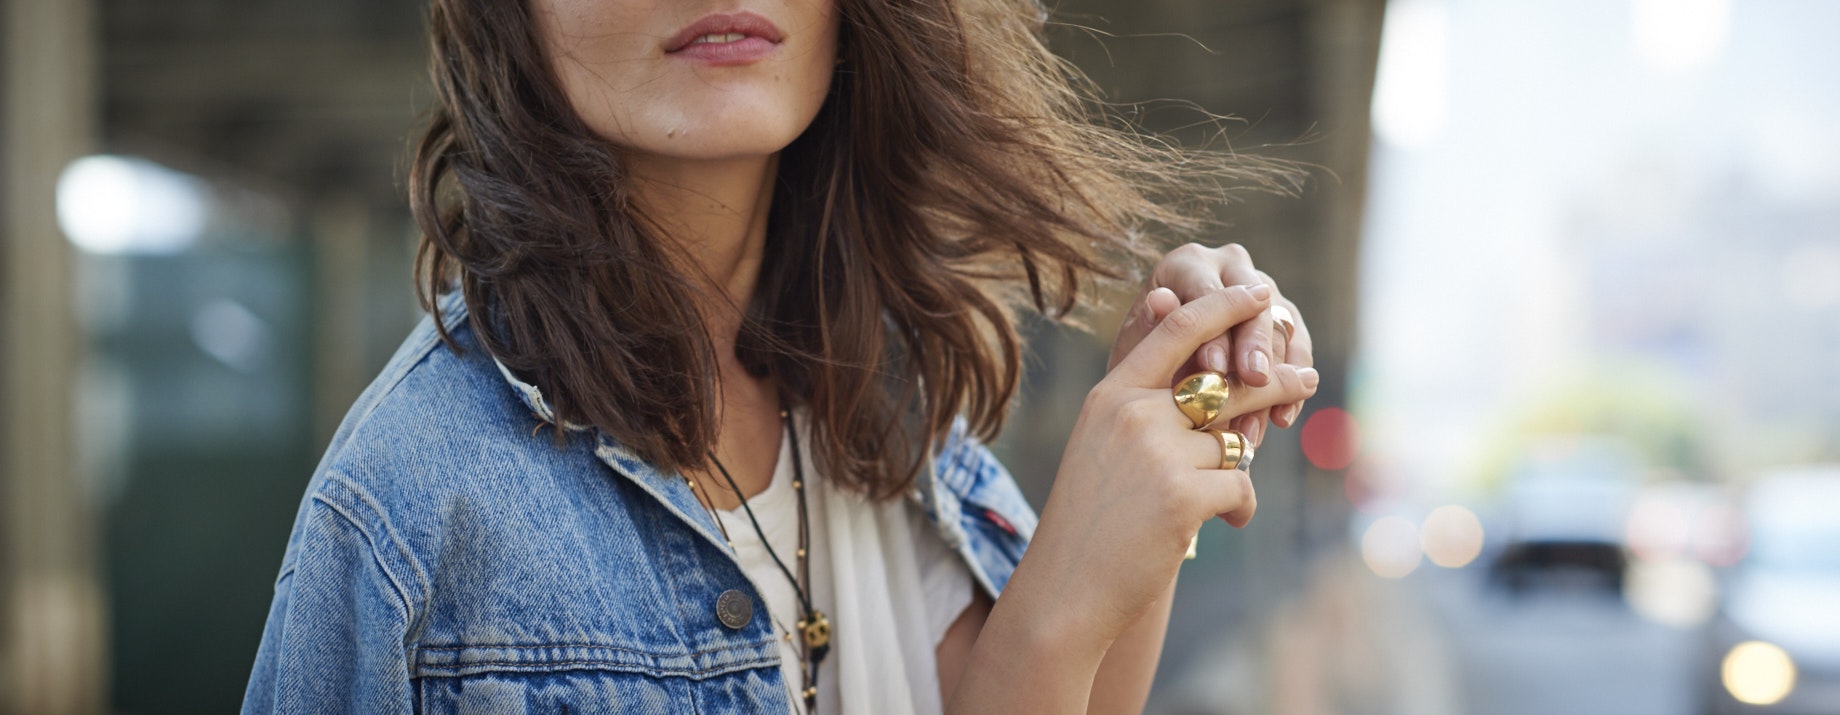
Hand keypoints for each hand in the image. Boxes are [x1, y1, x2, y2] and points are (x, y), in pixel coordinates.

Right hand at [1025, 286, 1318, 648]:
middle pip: (1223, 382)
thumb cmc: (1088, 521)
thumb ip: (1145, 410)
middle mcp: (1133, 413)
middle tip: (1307, 376)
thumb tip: (1210, 383)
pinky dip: (1239, 506)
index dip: (1223, 306)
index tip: (1257, 292)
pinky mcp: (1183, 494)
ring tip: (1222, 497)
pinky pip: (1240, 485)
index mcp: (1110, 395)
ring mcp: (1158, 451)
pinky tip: (1220, 523)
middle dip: (1272, 380)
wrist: (1066, 588)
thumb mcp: (1103, 449)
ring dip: (1236, 470)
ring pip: (1233, 443)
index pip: (1177, 329)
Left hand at [1107, 243, 1316, 443]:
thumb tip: (1160, 299)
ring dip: (1275, 376)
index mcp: (1189, 262)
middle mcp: (1232, 267)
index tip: (1212, 368)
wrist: (1161, 378)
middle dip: (1254, 345)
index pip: (1207, 292)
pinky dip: (1292, 389)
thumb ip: (1151, 326)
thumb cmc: (1141, 357)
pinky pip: (1298, 352)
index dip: (1212, 329)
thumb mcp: (1138, 346)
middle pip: (1254, 303)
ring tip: (1256, 417)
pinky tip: (1281, 418)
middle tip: (1254, 381)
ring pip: (1281, 329)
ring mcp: (1265, 291)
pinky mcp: (1287, 321)